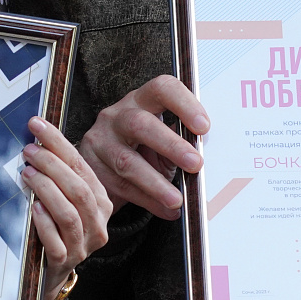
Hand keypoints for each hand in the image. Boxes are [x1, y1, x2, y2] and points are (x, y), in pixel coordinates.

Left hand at [22, 117, 112, 299]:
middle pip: (78, 189)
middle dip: (52, 165)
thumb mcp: (62, 199)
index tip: (37, 126)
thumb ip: (58, 176)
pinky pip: (56, 241)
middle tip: (29, 150)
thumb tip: (37, 139)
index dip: (59, 144)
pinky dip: (44, 222)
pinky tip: (33, 208)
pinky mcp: (65, 261)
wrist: (49, 271)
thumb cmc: (55, 227)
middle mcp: (97, 223)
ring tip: (27, 174)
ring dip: (46, 189)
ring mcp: (83, 244)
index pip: (81, 167)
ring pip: (69, 213)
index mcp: (101, 202)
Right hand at [80, 75, 210, 219]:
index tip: (204, 127)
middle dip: (171, 146)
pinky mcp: (90, 166)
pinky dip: (147, 201)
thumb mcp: (163, 143)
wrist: (105, 171)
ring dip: (156, 183)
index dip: (184, 104)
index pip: (161, 89)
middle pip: (141, 124)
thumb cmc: (143, 152)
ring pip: (127, 161)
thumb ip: (182, 144)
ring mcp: (100, 140)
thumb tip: (210, 160)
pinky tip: (165, 210)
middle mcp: (116, 115)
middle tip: (195, 164)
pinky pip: (119, 186)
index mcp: (141, 101)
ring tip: (177, 200)